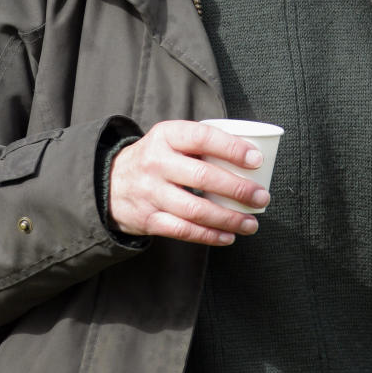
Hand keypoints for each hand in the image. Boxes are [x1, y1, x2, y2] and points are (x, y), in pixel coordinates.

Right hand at [108, 120, 269, 245]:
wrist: (110, 182)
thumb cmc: (156, 158)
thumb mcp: (171, 139)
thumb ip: (201, 143)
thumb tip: (250, 155)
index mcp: (166, 136)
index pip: (202, 138)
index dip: (231, 148)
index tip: (256, 159)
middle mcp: (156, 163)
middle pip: (203, 177)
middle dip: (238, 189)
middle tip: (261, 196)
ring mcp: (151, 192)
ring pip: (195, 209)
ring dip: (229, 219)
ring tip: (251, 223)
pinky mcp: (148, 219)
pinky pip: (183, 231)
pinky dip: (209, 236)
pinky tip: (228, 236)